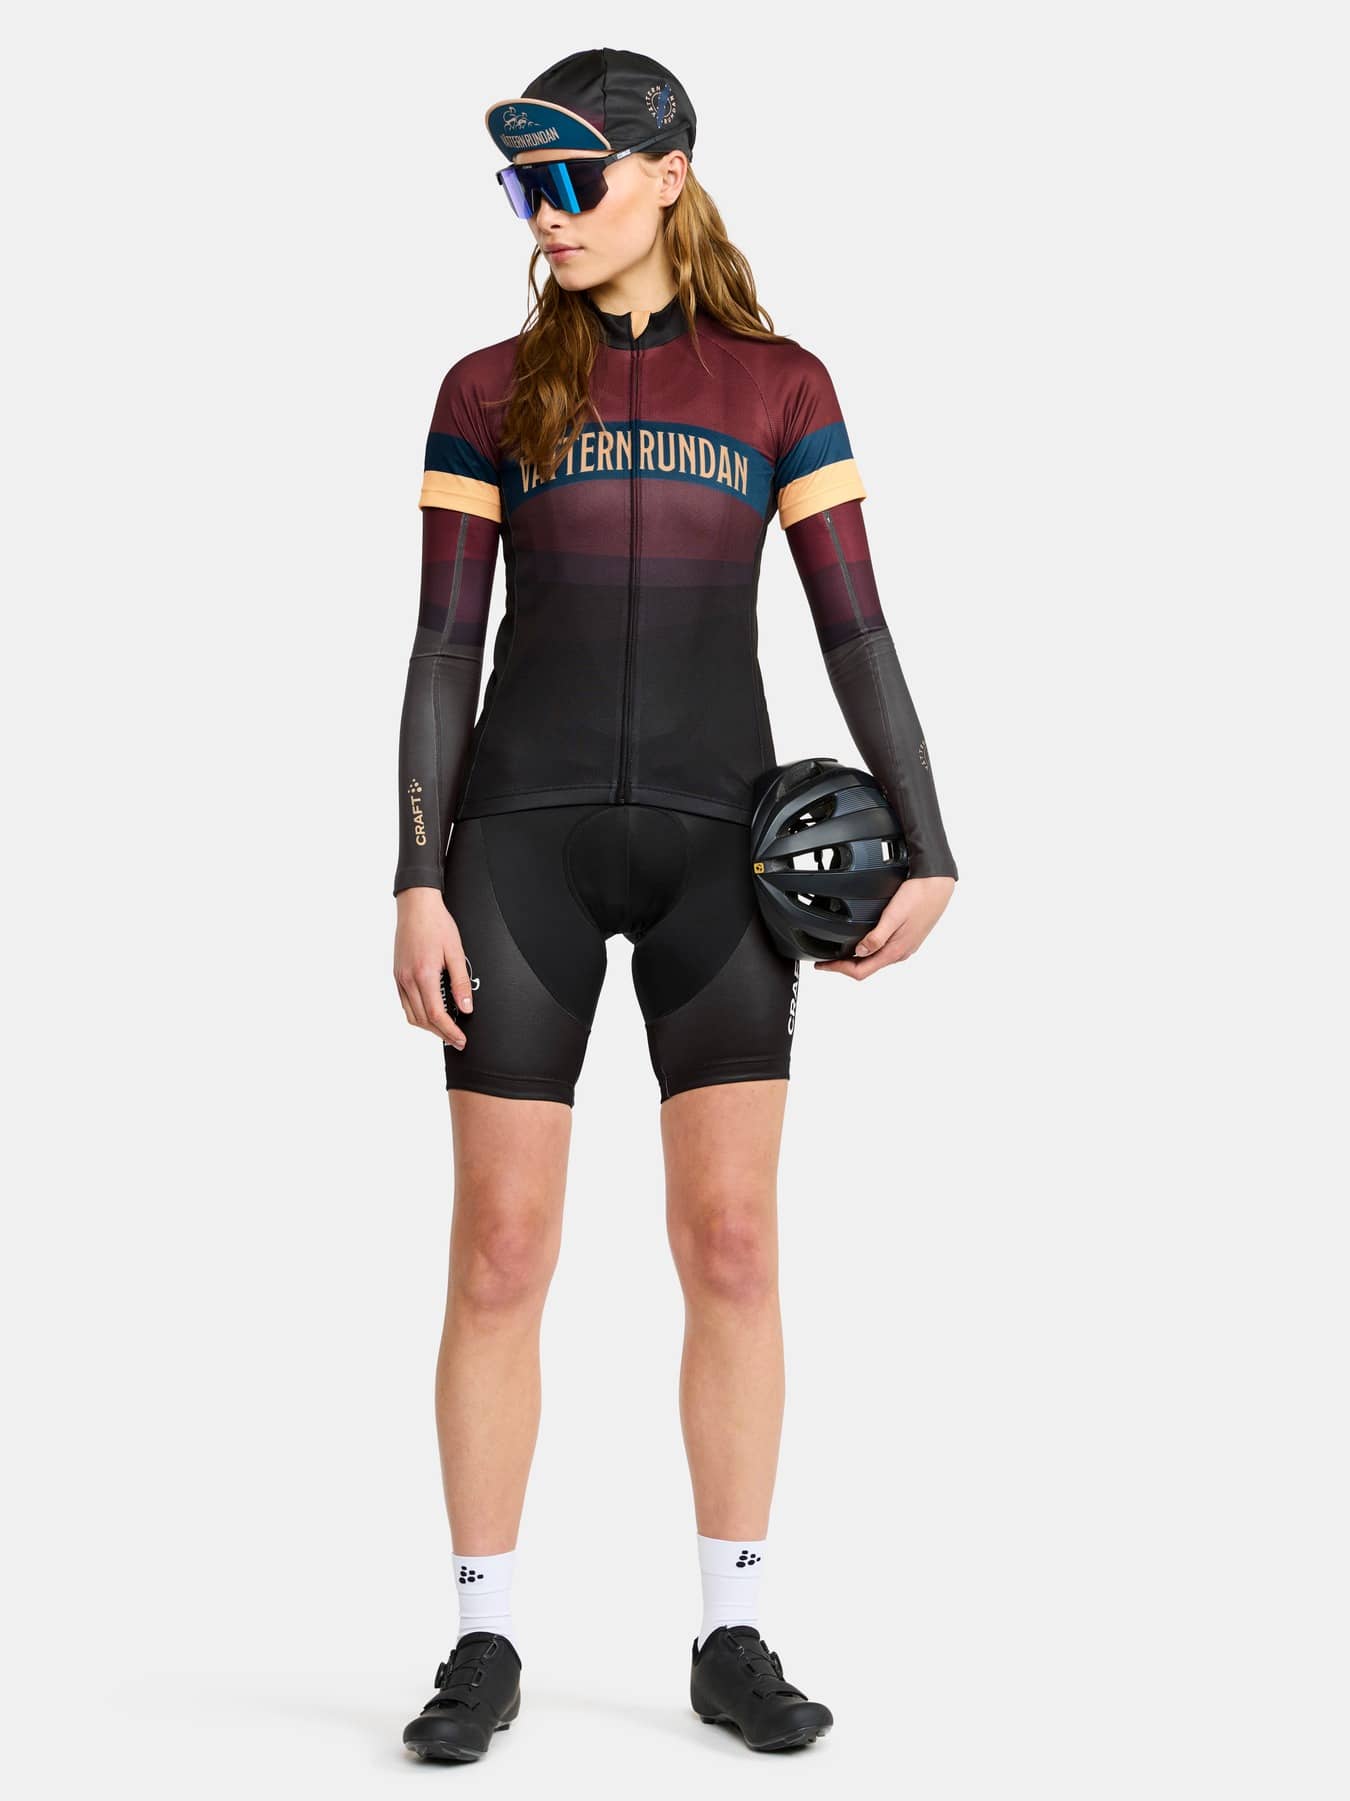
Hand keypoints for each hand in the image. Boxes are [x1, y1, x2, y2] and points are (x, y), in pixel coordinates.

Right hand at [393, 886, 474, 1048]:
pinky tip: (429, 1013)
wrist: (416, 906)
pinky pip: (404, 1003)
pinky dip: (417, 1014)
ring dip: (428, 1027)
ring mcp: (399, 978)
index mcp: (424, 974)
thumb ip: (460, 982)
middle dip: (440, 1033)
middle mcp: (408, 979)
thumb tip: (466, 1008)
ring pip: (411, 1015)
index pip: (436, 1014)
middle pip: (422, 1019)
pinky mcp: (396, 974)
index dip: (449, 1031)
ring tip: (445, 1029)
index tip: (460, 1039)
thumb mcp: (456, 952)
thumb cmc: (437, 924)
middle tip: (457, 1040)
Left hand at [813, 875, 955, 978]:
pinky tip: (863, 942)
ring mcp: (905, 946)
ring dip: (856, 959)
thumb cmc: (918, 897)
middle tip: (826, 960)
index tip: (822, 965)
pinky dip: (869, 951)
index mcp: (895, 951)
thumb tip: (860, 951)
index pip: (861, 971)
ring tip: (840, 953)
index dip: (838, 970)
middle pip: (867, 968)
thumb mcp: (893, 916)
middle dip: (844, 966)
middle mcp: (900, 952)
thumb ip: (877, 936)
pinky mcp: (908, 938)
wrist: (938, 885)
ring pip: (876, 960)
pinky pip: (884, 951)